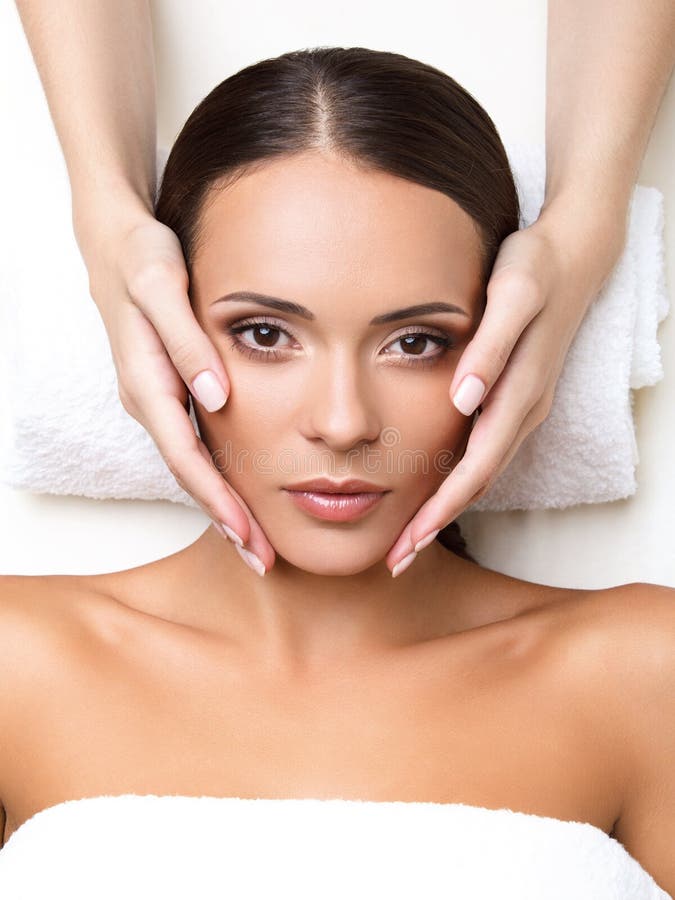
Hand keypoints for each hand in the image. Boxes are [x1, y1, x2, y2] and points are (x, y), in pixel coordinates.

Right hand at [77, 206, 275, 573]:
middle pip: (190, 474)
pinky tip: (239, 490)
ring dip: (222, 504)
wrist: (115, 243)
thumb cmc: (143, 258)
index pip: (186, 457)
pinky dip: (216, 474)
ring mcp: (156, 400)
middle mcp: (149, 401)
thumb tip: (215, 396)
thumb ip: (186, 340)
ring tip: (257, 539)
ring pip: (191, 464)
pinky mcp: (166, 392)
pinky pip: (192, 444)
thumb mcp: (162, 286)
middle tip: (263, 558)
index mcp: (147, 383)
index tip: (249, 536)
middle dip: (225, 519)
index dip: (218, 500)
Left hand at [385, 199, 627, 575]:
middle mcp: (523, 410)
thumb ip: (491, 348)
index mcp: (519, 393)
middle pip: (477, 483)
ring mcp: (522, 408)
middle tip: (397, 560)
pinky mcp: (516, 399)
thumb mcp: (513, 295)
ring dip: (445, 509)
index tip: (409, 542)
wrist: (575, 255)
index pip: (475, 468)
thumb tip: (464, 400)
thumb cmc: (535, 268)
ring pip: (482, 473)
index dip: (441, 509)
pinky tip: (434, 490)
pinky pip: (485, 453)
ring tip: (409, 538)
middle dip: (436, 524)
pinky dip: (458, 481)